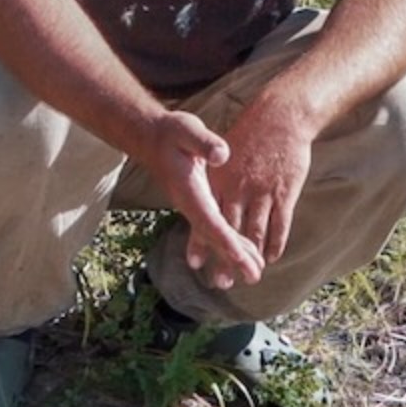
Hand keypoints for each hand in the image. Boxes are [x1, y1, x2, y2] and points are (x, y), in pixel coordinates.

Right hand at [129, 109, 262, 288]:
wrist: (151, 137)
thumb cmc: (171, 132)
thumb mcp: (187, 129)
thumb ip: (203, 142)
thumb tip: (222, 154)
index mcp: (189, 190)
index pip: (211, 221)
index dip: (227, 242)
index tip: (242, 259)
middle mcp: (190, 204)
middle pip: (214, 236)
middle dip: (233, 258)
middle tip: (254, 277)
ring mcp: (193, 206)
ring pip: (215, 236)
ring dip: (233, 255)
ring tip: (253, 273)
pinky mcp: (197, 204)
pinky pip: (214, 229)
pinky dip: (227, 243)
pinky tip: (240, 254)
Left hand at [208, 96, 315, 275]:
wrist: (283, 115)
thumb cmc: (252, 130)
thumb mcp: (220, 144)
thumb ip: (211, 162)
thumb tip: (211, 178)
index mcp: (220, 179)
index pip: (207, 215)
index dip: (202, 240)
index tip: (196, 263)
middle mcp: (240, 189)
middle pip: (230, 230)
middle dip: (226, 259)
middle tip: (222, 283)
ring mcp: (263, 192)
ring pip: (256, 231)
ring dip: (252, 256)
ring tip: (249, 277)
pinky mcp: (285, 191)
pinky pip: (280, 223)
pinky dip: (276, 242)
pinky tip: (271, 256)